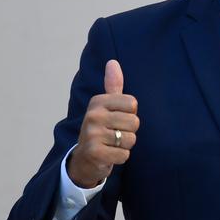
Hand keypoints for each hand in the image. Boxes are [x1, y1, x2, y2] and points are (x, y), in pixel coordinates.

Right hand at [68, 60, 138, 187]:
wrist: (84, 158)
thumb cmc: (101, 129)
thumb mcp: (106, 106)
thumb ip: (113, 85)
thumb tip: (113, 62)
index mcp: (98, 102)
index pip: (133, 104)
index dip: (130, 115)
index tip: (117, 119)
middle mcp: (93, 115)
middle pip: (134, 122)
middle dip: (129, 132)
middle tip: (114, 135)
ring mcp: (92, 134)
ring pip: (130, 139)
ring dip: (124, 145)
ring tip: (111, 144)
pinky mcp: (95, 152)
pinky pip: (124, 155)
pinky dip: (120, 157)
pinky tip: (109, 155)